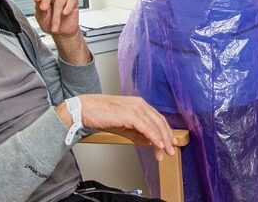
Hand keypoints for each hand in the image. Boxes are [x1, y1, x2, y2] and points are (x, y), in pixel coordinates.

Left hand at [32, 0, 79, 37]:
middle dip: (46, 0)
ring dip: (56, 14)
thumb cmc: (50, 23)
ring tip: (55, 25)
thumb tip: (38, 1)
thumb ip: (39, 9)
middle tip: (44, 9)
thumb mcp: (41, 18)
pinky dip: (68, 8)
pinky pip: (71, 0)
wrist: (62, 32)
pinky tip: (65, 14)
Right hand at [58, 94, 175, 160]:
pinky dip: (154, 137)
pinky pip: (147, 128)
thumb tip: (148, 142)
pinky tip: (158, 145)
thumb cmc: (101, 115)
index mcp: (139, 104)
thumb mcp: (123, 126)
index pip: (157, 119)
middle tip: (171, 151)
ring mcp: (136, 108)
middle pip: (159, 122)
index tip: (170, 142)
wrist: (86, 110)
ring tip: (165, 152)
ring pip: (155, 126)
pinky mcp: (130, 114)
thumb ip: (136, 133)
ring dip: (162, 140)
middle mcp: (140, 104)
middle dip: (167, 138)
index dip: (166, 131)